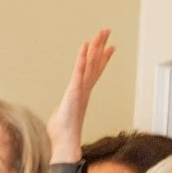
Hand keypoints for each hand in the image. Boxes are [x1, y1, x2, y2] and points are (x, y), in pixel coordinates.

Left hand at [49, 29, 114, 160]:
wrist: (65, 141)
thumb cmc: (63, 132)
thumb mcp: (64, 115)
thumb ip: (65, 110)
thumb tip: (62, 115)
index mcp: (83, 92)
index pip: (94, 71)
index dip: (102, 58)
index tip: (110, 48)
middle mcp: (84, 88)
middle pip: (95, 63)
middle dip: (101, 46)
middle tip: (107, 31)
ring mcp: (81, 88)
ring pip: (90, 63)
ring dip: (96, 47)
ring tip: (102, 32)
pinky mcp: (75, 90)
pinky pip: (79, 71)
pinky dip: (82, 58)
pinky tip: (85, 45)